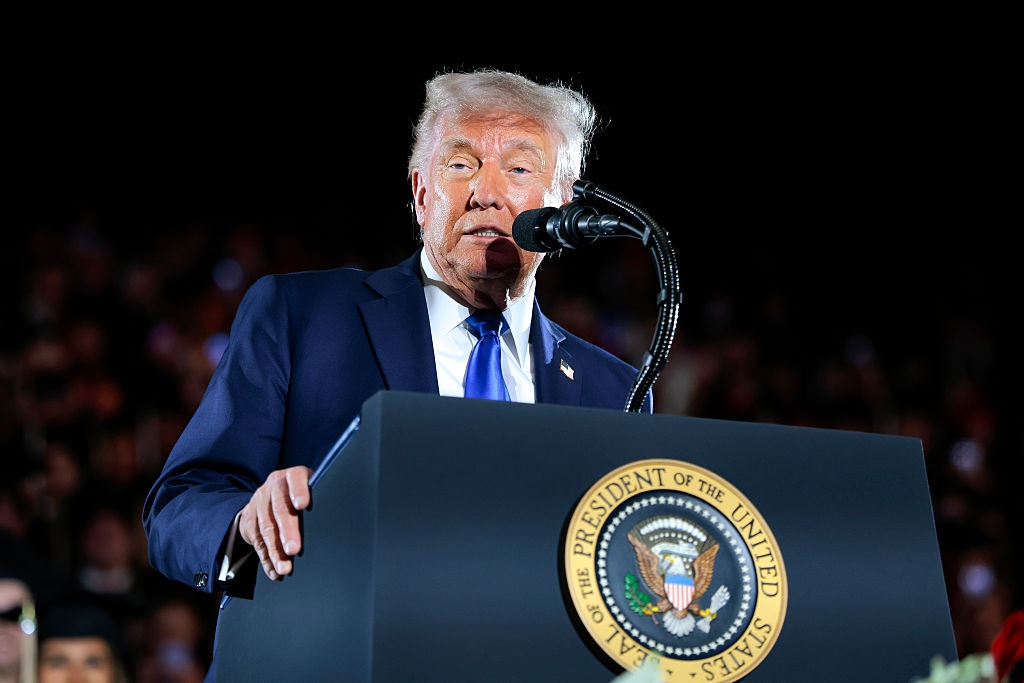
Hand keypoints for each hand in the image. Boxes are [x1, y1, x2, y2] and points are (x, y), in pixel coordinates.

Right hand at [238, 465, 311, 579]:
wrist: (266, 495)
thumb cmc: (299, 494)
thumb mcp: (309, 488)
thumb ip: (320, 497)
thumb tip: (345, 518)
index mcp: (293, 476)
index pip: (295, 479)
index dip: (299, 491)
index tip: (302, 505)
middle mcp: (274, 486)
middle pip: (280, 509)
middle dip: (287, 531)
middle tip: (294, 550)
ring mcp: (259, 502)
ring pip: (266, 529)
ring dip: (276, 551)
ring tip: (285, 568)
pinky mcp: (249, 519)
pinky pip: (257, 542)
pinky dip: (266, 559)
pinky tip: (274, 571)